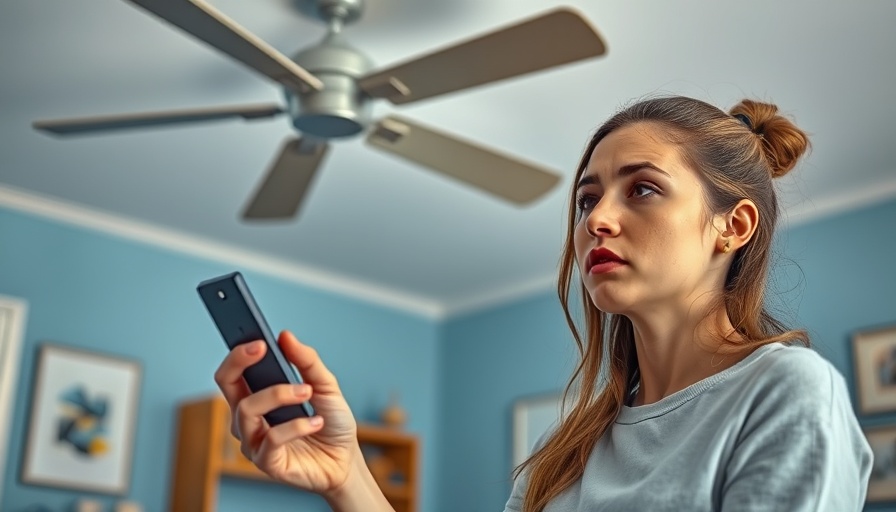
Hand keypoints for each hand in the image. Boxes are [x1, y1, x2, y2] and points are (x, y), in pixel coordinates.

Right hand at [214, 330, 358, 493]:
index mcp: (257, 395)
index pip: (232, 371)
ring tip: (307, 392)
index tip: (258, 340)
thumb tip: (284, 336)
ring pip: (248, 409)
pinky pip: (271, 439)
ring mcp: (254, 440)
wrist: (346, 459)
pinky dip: (296, 426)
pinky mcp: (266, 462)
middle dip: (240, 361)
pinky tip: (315, 421)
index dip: (237, 353)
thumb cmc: (331, 422)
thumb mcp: (325, 384)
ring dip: (279, 395)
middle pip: (226, 384)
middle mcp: (248, 417)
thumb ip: (306, 360)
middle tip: (263, 349)